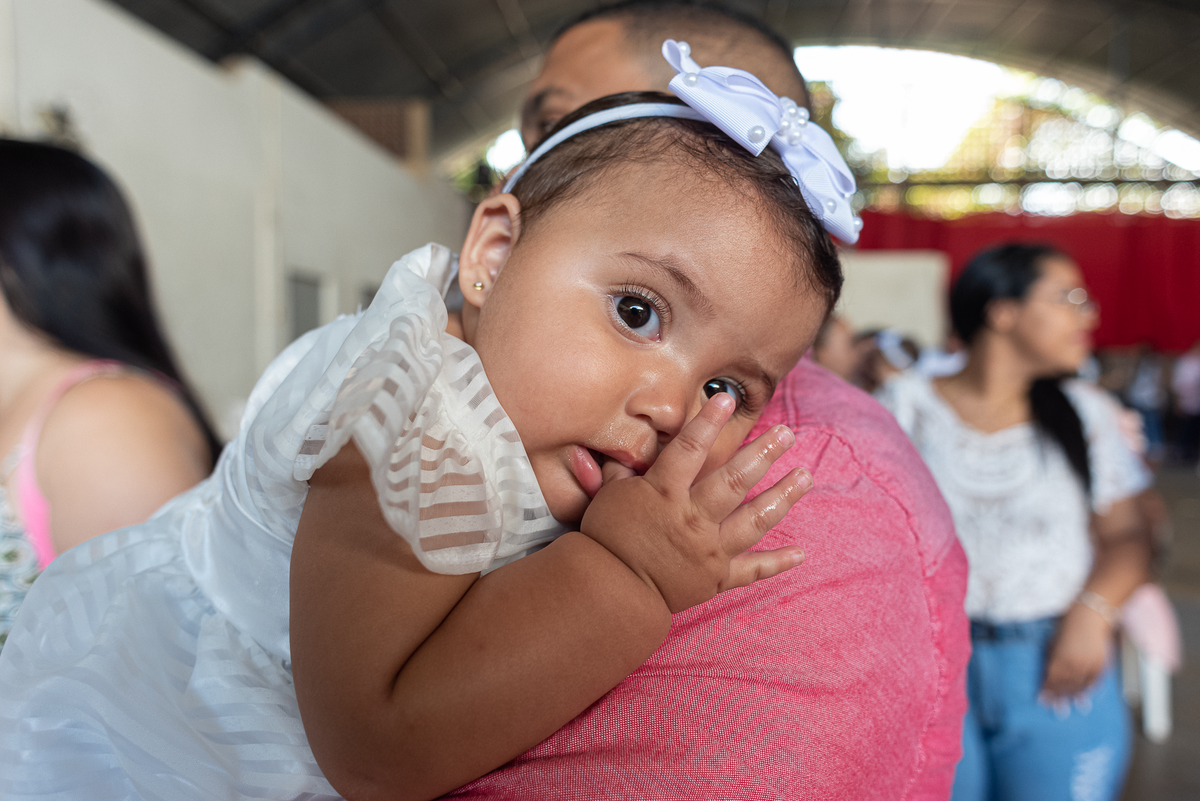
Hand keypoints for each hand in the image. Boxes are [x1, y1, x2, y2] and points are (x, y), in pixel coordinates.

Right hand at [580, 394, 811, 612]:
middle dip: (763, 454)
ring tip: (805, 476)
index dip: (708, 423)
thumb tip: (628, 443)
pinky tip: (801, 553)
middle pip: (734, 481)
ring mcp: (709, 550)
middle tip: (787, 434)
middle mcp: (693, 519)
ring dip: (782, 497)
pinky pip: (751, 571)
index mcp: (664, 494)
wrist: (609, 593)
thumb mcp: (608, 497)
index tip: (727, 399)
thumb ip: (623, 470)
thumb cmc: (605, 540)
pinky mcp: (716, 578)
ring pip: (754, 520)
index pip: (689, 450)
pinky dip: (777, 563)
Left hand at [1041, 603, 1111, 699]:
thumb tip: (1048, 671)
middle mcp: (1075, 664)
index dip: (1047, 690)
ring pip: (1079, 686)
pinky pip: (1093, 682)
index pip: (1051, 679)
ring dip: (1072, 697)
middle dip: (1058, 697)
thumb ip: (1051, 656)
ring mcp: (1089, 665)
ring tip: (1067, 707)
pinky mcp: (1101, 664)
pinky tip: (1083, 698)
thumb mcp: (1054, 640)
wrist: (1091, 616)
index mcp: (1060, 658)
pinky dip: (1087, 691)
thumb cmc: (1068, 624)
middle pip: (1064, 685)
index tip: (1042, 699)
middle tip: (1054, 709)